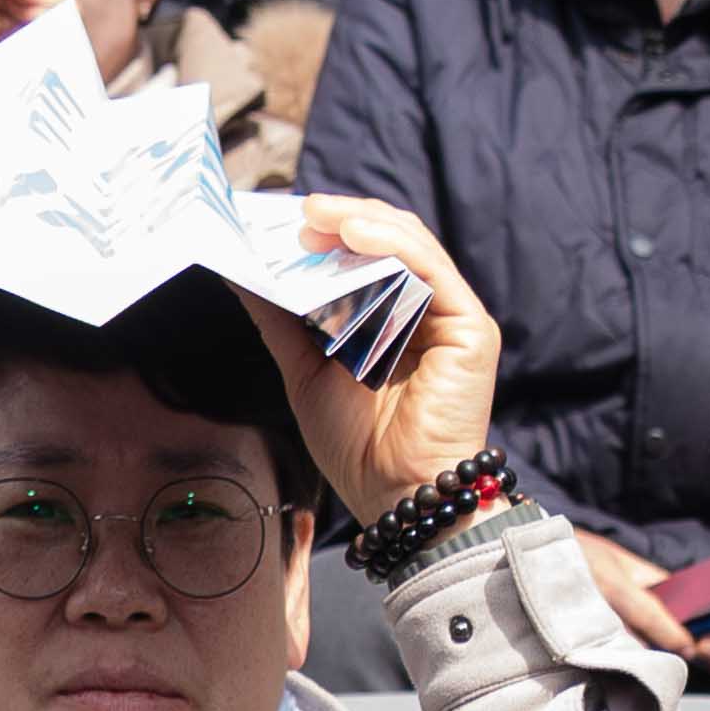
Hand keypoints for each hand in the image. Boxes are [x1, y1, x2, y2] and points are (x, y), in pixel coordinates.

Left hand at [261, 192, 498, 515]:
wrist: (396, 497)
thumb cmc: (358, 448)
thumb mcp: (304, 370)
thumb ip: (280, 318)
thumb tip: (239, 271)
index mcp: (394, 320)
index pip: (364, 256)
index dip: (326, 233)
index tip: (280, 221)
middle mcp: (427, 312)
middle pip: (387, 242)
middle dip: (339, 220)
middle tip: (294, 213)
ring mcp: (452, 317)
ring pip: (409, 244)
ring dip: (358, 222)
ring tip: (313, 216)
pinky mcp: (470, 328)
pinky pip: (430, 268)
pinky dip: (390, 243)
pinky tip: (352, 233)